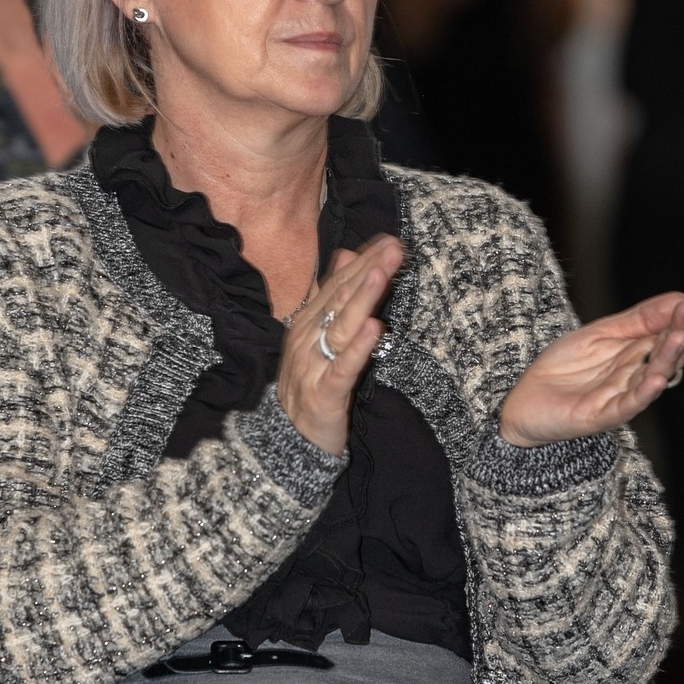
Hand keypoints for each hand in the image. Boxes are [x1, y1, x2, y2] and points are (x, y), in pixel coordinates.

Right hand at [276, 234, 404, 456]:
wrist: (290, 442)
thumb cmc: (312, 384)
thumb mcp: (321, 336)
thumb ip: (333, 296)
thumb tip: (346, 254)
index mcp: (308, 322)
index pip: (339, 284)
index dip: (364, 261)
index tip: (391, 240)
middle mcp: (307, 338)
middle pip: (341, 299)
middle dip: (368, 271)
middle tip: (394, 248)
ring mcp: (313, 365)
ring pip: (341, 327)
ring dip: (362, 299)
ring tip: (382, 275)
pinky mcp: (324, 394)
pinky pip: (343, 368)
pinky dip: (358, 348)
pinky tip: (374, 329)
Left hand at [498, 291, 683, 447]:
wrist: (525, 401)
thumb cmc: (565, 367)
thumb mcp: (602, 332)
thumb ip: (639, 319)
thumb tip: (678, 297)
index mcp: (640, 354)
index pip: (672, 335)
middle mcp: (637, 375)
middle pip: (669, 354)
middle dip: (683, 330)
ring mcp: (622, 396)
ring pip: (652, 377)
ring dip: (669, 357)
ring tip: (680, 336)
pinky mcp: (602, 415)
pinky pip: (627, 405)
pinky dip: (643, 393)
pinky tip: (656, 378)